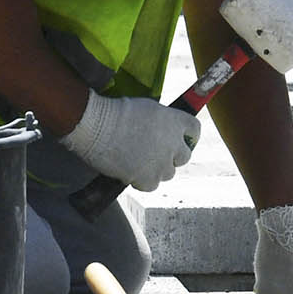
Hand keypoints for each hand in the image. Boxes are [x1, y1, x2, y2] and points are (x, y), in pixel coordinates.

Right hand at [57, 90, 199, 191]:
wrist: (98, 127)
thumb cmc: (116, 112)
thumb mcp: (147, 108)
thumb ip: (162, 121)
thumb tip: (163, 130)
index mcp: (175, 121)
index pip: (194, 130)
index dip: (188, 136)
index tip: (181, 139)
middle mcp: (174, 144)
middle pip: (184, 156)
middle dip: (172, 156)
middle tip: (156, 153)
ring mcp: (162, 163)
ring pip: (168, 173)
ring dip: (157, 169)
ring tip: (139, 162)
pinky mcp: (148, 178)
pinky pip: (152, 185)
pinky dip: (143, 180)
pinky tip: (131, 171)